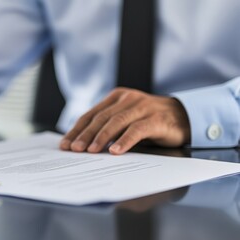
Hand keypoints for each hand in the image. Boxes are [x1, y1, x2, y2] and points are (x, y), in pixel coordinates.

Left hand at [60, 87, 190, 154]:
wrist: (183, 116)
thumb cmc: (148, 121)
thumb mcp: (125, 121)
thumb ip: (108, 127)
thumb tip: (83, 146)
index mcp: (116, 98)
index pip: (91, 114)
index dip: (77, 129)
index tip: (66, 144)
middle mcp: (127, 99)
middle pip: (101, 118)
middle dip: (85, 135)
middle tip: (74, 149)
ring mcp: (142, 107)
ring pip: (116, 122)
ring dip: (101, 137)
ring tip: (91, 151)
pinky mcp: (156, 119)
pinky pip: (137, 130)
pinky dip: (124, 141)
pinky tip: (115, 151)